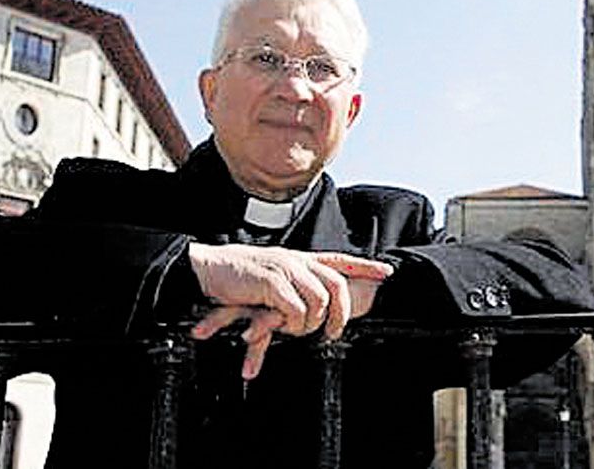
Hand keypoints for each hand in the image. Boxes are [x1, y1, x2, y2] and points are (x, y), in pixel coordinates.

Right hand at [187, 244, 392, 378]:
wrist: (207, 268)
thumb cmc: (237, 276)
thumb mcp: (272, 276)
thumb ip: (292, 286)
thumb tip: (308, 307)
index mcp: (300, 259)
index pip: (341, 260)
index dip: (365, 267)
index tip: (387, 273)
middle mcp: (297, 261)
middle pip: (338, 285)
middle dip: (342, 313)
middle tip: (333, 333)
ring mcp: (285, 270)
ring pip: (319, 300)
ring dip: (310, 323)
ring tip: (295, 331)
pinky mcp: (271, 283)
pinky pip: (295, 309)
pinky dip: (291, 322)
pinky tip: (279, 326)